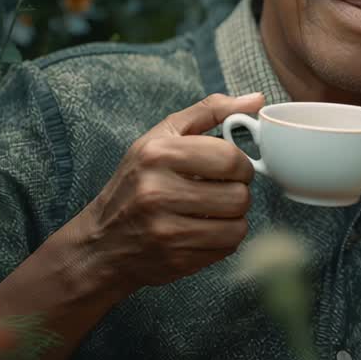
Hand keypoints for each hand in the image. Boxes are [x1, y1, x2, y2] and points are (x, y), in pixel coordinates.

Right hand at [73, 93, 264, 291]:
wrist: (103, 242)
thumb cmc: (138, 182)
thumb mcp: (162, 137)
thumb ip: (210, 112)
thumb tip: (257, 99)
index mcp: (157, 154)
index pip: (230, 158)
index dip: (241, 164)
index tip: (231, 168)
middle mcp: (157, 192)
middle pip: (238, 195)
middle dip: (237, 192)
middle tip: (221, 190)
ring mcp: (165, 230)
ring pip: (238, 225)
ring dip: (233, 218)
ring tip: (212, 211)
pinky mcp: (175, 260)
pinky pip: (227, 248)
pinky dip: (223, 240)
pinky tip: (202, 230)